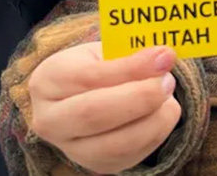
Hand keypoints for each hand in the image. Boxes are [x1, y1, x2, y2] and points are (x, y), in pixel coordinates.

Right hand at [28, 44, 181, 173]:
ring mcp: (71, 149)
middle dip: (141, 97)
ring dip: (153, 119)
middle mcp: (51, 120)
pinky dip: (156, 133)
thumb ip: (128, 56)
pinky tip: (163, 113)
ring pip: (116, 144)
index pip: (89, 76)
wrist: (76, 98)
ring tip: (168, 97)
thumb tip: (163, 58)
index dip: (130, 68)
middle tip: (168, 80)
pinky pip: (131, 155)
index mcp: (48, 80)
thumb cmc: (92, 68)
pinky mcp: (96, 165)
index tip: (164, 56)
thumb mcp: (103, 53)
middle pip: (95, 114)